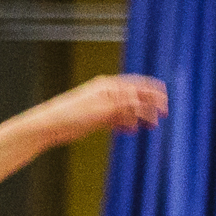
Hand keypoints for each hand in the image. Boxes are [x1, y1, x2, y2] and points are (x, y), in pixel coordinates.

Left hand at [54, 73, 168, 140]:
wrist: (50, 126)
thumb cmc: (72, 114)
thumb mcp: (102, 109)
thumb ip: (123, 105)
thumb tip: (143, 103)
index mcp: (109, 86)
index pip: (137, 86)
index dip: (153, 92)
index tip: (166, 100)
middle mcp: (107, 94)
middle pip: (134, 97)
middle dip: (149, 105)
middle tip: (163, 114)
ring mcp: (102, 106)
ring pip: (126, 109)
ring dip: (139, 116)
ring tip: (151, 125)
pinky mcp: (96, 118)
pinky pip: (116, 119)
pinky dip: (126, 124)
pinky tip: (131, 130)